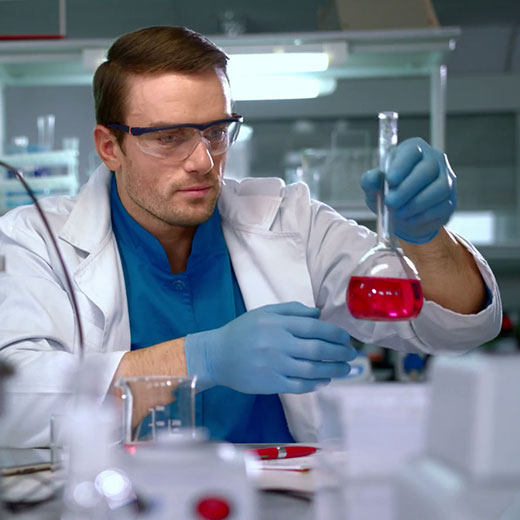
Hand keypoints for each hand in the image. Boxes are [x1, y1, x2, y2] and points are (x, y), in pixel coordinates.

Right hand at [184, 302, 354, 393]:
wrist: (216, 355)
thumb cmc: (242, 331)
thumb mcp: (264, 312)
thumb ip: (292, 310)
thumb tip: (318, 314)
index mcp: (278, 324)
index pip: (315, 328)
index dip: (335, 334)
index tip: (346, 338)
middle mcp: (279, 344)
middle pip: (319, 350)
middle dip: (340, 353)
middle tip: (352, 354)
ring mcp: (276, 366)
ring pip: (313, 369)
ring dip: (334, 370)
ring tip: (346, 369)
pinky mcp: (271, 384)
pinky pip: (300, 385)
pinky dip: (316, 383)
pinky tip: (325, 380)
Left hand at [361, 137, 456, 243]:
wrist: (401, 215)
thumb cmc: (388, 193)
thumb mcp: (374, 187)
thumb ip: (370, 181)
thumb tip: (374, 178)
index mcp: (413, 150)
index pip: (412, 151)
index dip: (402, 165)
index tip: (390, 180)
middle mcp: (434, 160)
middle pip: (428, 170)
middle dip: (407, 189)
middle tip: (390, 202)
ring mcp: (446, 178)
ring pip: (440, 188)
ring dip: (417, 203)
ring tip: (399, 212)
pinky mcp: (450, 199)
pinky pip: (443, 205)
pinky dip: (424, 215)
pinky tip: (410, 219)